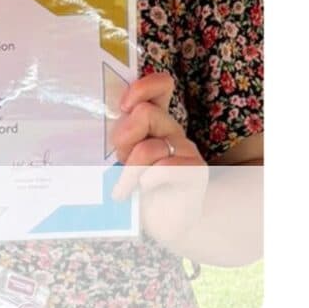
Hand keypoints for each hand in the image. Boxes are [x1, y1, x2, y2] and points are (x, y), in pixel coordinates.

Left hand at [111, 72, 207, 248]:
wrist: (160, 221)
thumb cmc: (135, 184)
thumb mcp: (122, 154)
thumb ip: (122, 133)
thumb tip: (113, 117)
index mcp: (155, 120)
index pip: (160, 86)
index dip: (142, 88)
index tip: (123, 106)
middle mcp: (172, 130)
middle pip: (145, 113)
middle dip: (124, 137)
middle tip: (119, 158)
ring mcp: (187, 149)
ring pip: (148, 146)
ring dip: (130, 169)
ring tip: (124, 186)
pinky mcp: (195, 171)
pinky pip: (162, 169)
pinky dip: (145, 182)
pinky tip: (142, 192)